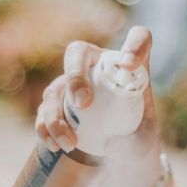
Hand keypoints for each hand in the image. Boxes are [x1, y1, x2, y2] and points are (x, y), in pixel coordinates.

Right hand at [34, 25, 159, 160]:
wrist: (112, 147)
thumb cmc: (133, 136)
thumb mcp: (143, 143)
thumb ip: (136, 144)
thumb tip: (112, 144)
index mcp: (128, 65)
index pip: (138, 38)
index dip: (134, 45)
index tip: (130, 65)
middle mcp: (97, 65)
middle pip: (79, 52)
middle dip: (75, 75)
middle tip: (82, 103)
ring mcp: (72, 81)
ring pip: (56, 86)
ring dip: (57, 115)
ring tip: (71, 143)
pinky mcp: (55, 102)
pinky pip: (43, 110)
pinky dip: (45, 128)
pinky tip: (55, 145)